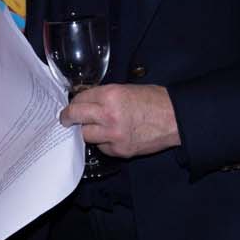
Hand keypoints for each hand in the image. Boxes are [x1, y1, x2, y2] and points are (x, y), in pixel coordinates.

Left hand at [59, 84, 179, 157]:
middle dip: (68, 118)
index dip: (74, 102)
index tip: (72, 105)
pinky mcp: (120, 151)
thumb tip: (86, 101)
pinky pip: (102, 147)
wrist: (174, 119)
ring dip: (87, 131)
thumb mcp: (125, 89)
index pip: (80, 100)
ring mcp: (114, 136)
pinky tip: (112, 136)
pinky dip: (104, 142)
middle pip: (75, 118)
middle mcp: (108, 116)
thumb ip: (104, 96)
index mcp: (110, 96)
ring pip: (86, 136)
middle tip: (65, 119)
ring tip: (93, 127)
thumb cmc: (153, 99)